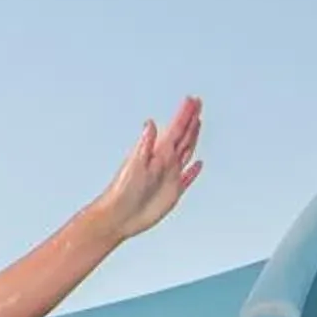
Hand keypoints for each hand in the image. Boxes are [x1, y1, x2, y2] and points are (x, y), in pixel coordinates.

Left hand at [89, 97, 203, 239]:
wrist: (118, 217)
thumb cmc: (122, 192)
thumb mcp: (134, 165)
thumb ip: (144, 144)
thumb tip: (149, 124)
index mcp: (157, 154)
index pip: (175, 129)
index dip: (184, 114)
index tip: (192, 100)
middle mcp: (164, 162)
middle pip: (182, 137)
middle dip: (190, 120)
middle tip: (197, 105)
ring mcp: (169, 176)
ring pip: (185, 153)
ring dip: (192, 139)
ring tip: (197, 125)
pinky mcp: (172, 192)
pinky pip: (187, 178)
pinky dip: (194, 171)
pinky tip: (198, 165)